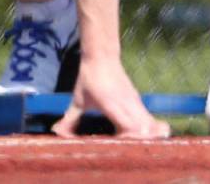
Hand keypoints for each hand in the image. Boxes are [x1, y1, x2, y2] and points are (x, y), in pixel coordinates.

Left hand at [51, 57, 169, 138]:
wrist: (103, 56)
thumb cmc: (89, 78)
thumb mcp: (78, 100)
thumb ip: (69, 119)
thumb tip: (56, 131)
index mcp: (112, 104)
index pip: (131, 127)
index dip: (130, 141)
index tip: (120, 148)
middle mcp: (128, 104)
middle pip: (146, 130)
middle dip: (141, 144)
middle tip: (130, 153)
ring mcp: (136, 103)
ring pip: (152, 125)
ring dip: (148, 139)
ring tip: (137, 149)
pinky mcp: (139, 102)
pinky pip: (151, 120)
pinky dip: (151, 131)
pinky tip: (141, 140)